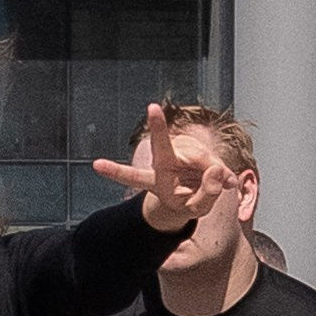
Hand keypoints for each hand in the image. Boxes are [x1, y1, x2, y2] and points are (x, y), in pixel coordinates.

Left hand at [92, 102, 230, 239]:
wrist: (195, 190)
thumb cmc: (190, 200)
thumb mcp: (198, 209)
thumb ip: (208, 194)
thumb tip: (216, 170)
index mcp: (154, 181)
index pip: (133, 177)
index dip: (115, 171)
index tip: (97, 165)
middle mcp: (163, 161)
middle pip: (162, 143)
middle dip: (158, 125)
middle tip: (152, 107)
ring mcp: (179, 150)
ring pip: (202, 158)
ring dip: (213, 170)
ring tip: (213, 184)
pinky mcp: (193, 145)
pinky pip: (212, 156)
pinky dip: (218, 166)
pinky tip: (216, 173)